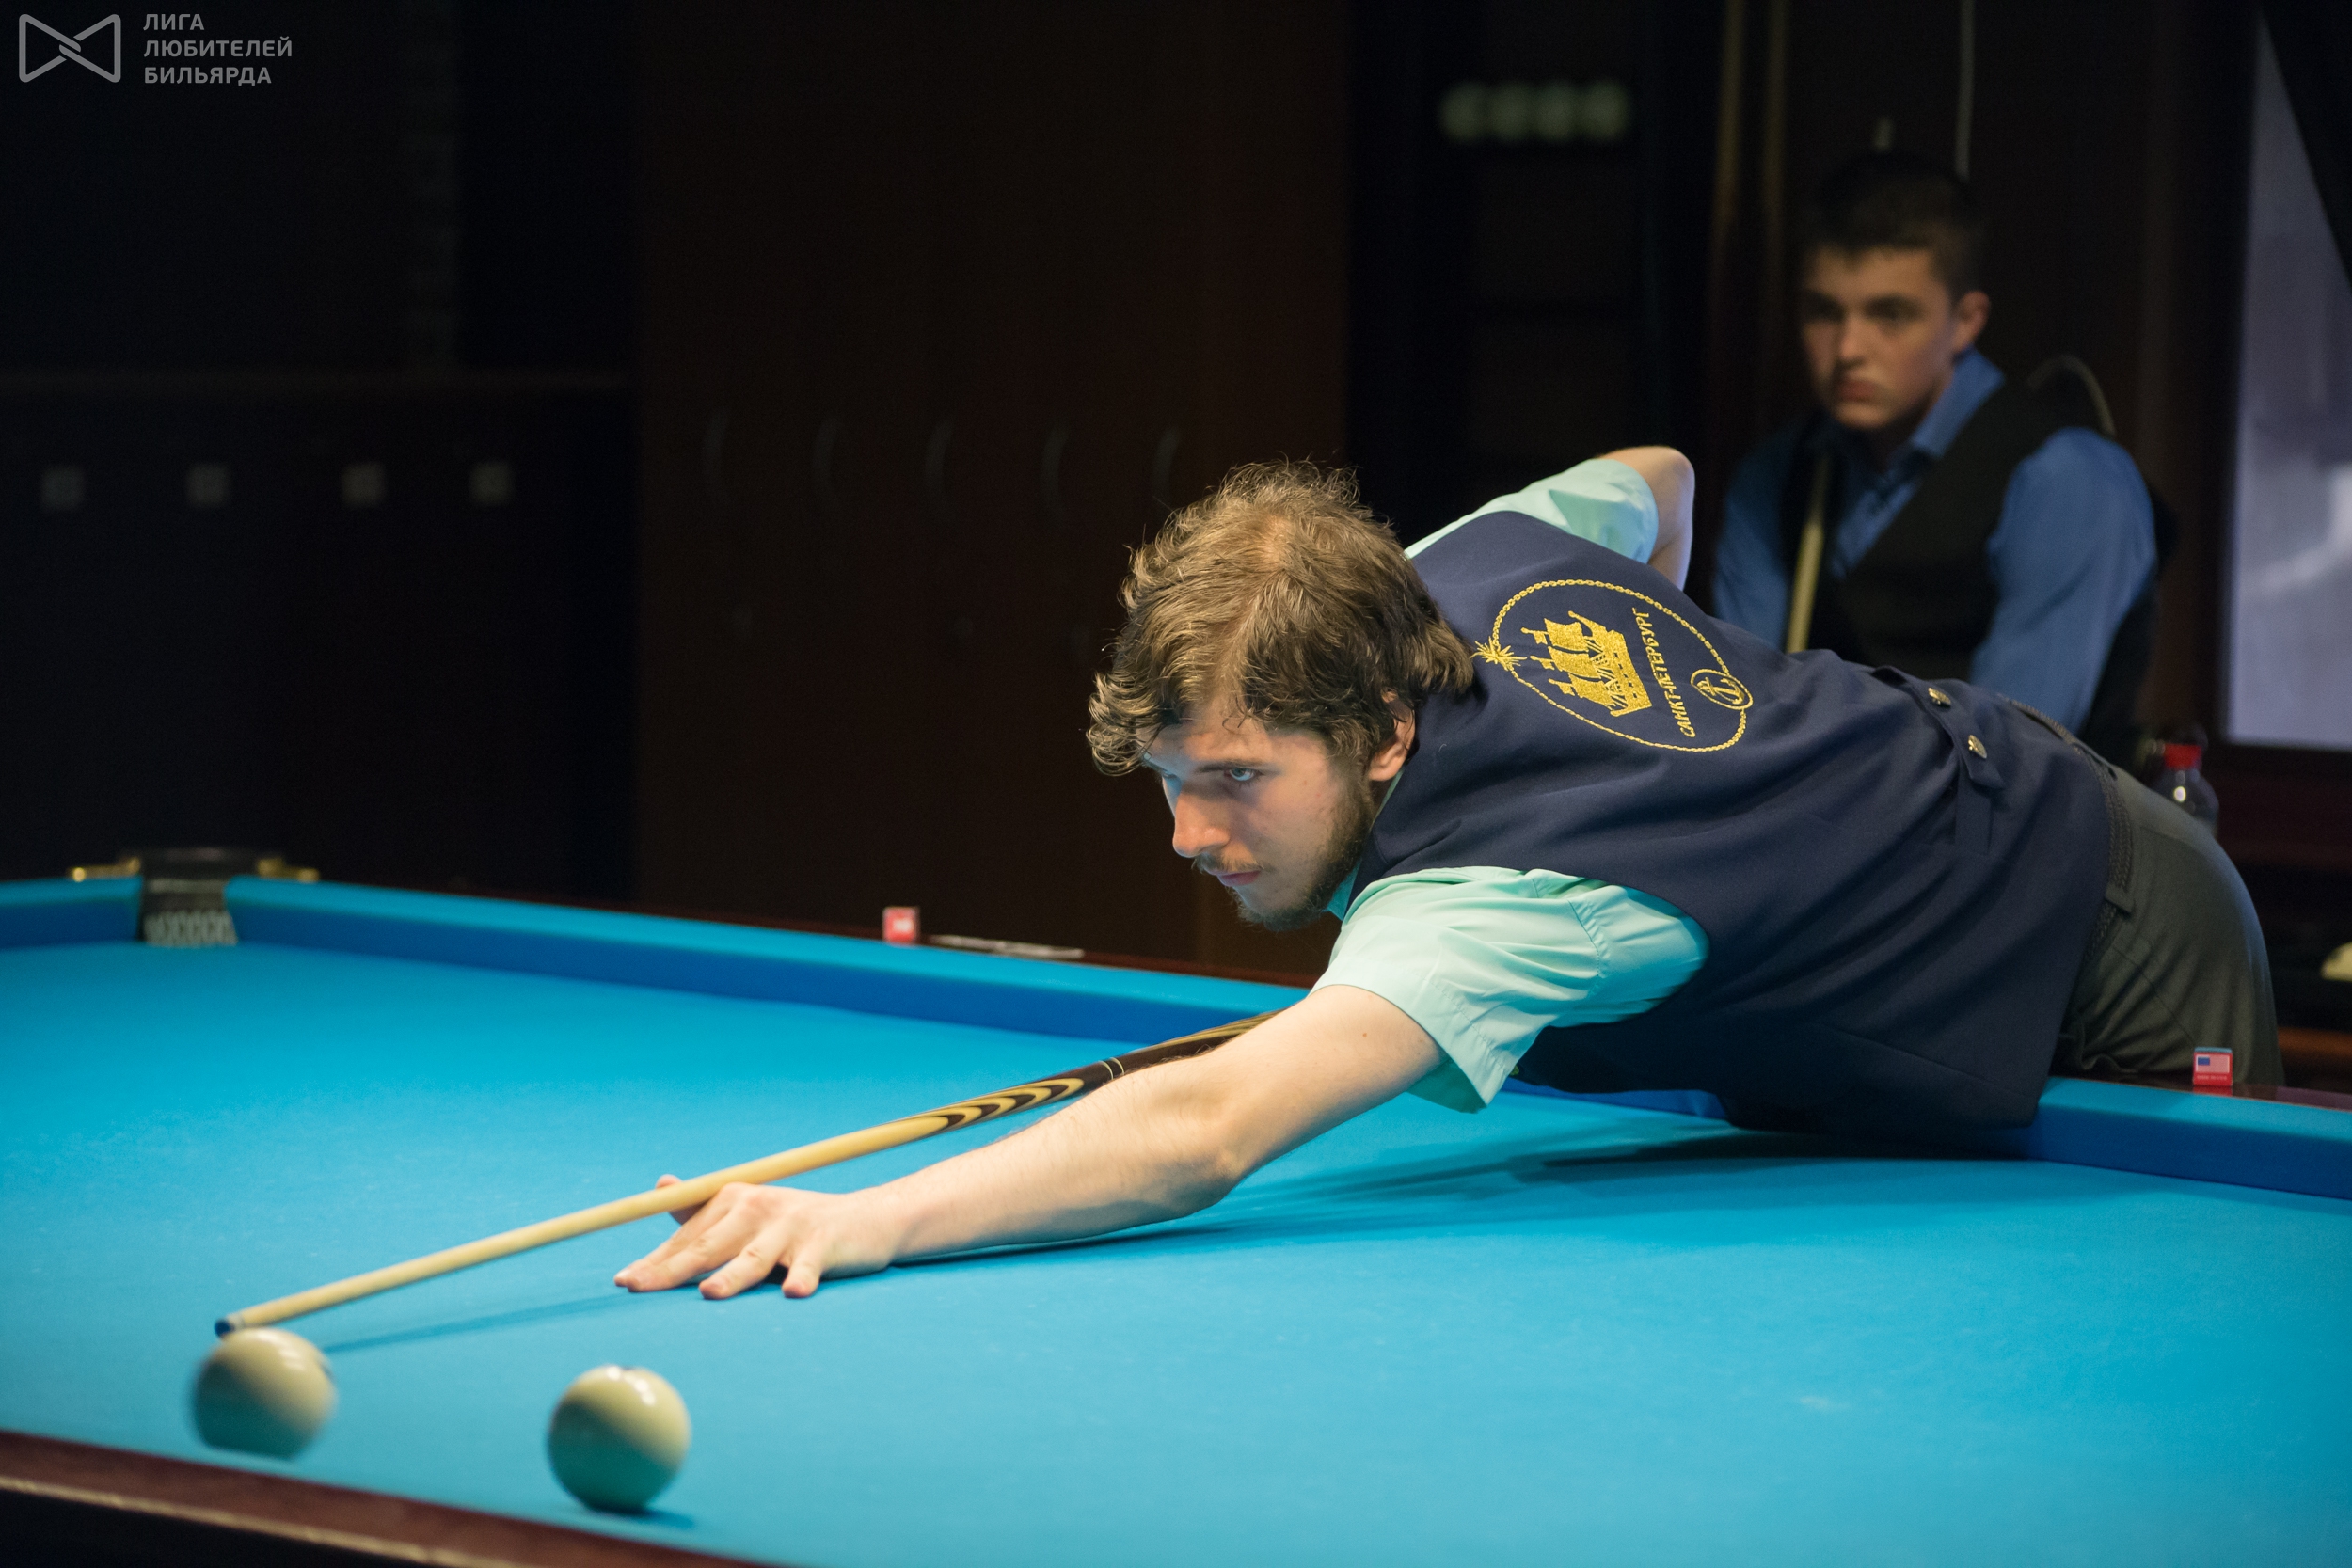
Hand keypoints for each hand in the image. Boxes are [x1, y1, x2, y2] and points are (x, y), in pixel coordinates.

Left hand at [612, 1175, 897, 1298]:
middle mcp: (757, 1208)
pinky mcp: (825, 1243)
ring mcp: (792, 1226)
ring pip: (754, 1258)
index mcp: (733, 1201)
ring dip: (732, 1276)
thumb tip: (661, 1185)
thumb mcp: (747, 1214)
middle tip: (639, 1287)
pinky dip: (803, 1278)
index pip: (687, 1238)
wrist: (864, 1220)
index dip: (654, 1261)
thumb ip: (702, 1209)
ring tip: (709, 1293)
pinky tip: (794, 1292)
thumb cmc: (794, 1225)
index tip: (624, 1281)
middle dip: (671, 1270)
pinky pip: (810, 1265)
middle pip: (709, 1246)